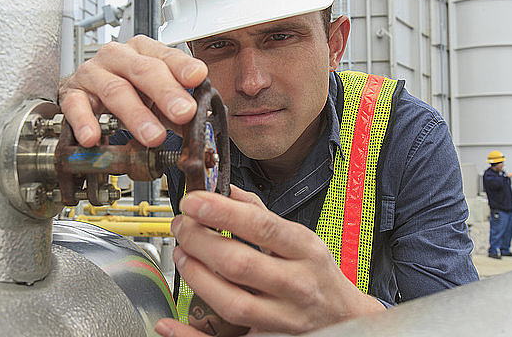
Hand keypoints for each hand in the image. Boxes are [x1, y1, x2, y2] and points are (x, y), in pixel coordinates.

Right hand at [58, 35, 207, 146]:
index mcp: (143, 51)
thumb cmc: (125, 89)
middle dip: (166, 93)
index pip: (166, 55)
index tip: (197, 77)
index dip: (182, 67)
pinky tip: (93, 137)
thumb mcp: (155, 97)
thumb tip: (201, 123)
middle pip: (144, 70)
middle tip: (183, 113)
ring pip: (115, 90)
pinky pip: (76, 106)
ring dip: (136, 115)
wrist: (84, 93)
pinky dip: (85, 122)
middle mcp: (118, 57)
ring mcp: (93, 73)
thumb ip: (176, 108)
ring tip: (153, 136)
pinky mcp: (72, 93)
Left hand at [161, 185, 384, 335]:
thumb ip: (260, 214)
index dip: (221, 212)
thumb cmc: (316, 273)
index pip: (260, 227)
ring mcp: (283, 319)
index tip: (193, 201)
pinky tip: (170, 322)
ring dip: (197, 276)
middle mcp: (296, 285)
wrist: (342, 316)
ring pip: (231, 302)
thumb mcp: (300, 237)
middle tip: (181, 226)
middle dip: (200, 241)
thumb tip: (222, 190)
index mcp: (305, 250)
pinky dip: (192, 335)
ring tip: (182, 254)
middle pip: (239, 263)